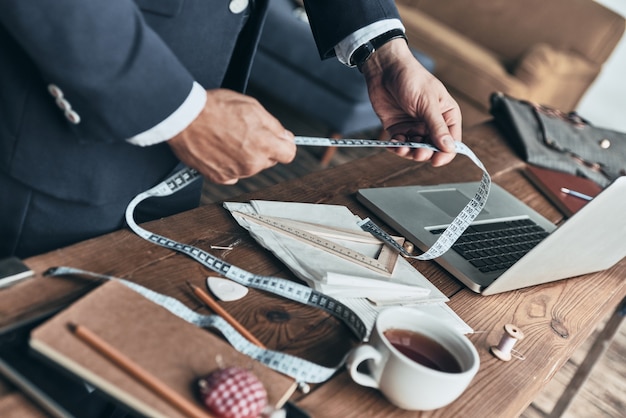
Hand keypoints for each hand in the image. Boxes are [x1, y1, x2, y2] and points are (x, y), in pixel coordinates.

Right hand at [168, 89, 295, 183]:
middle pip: (269, 160)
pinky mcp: (219, 178)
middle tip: (245, 132)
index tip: (278, 140)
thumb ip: (273, 125)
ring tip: (228, 137)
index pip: (288, 154)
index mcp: (263, 144)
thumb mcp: (252, 106)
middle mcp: (251, 163)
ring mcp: (235, 172)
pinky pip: (233, 173)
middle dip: (262, 148)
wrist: (183, 118)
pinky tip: (220, 149)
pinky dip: (229, 164)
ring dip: (244, 156)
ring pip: (250, 167)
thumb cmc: (213, 109)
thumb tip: (285, 136)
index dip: (283, 144)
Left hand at [361, 38, 461, 166]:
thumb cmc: (411, 78)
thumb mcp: (427, 103)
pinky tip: (394, 144)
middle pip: (433, 148)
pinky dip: (397, 148)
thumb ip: (437, 126)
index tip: (436, 160)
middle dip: (425, 153)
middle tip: (417, 152)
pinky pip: (400, 145)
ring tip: (402, 148)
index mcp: (447, 115)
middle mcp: (432, 124)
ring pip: (416, 149)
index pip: (451, 141)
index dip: (445, 153)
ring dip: (410, 152)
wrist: (384, 69)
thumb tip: (449, 148)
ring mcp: (415, 127)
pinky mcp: (398, 129)